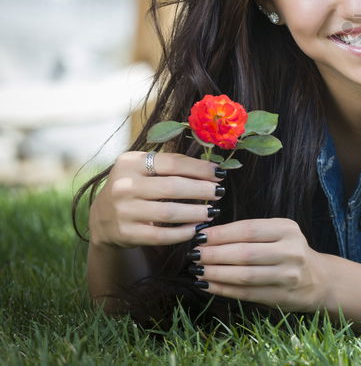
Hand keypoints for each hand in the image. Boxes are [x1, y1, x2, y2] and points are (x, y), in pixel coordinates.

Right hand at [89, 151, 221, 248]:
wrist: (102, 217)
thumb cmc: (134, 187)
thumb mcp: (144, 168)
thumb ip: (172, 165)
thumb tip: (212, 168)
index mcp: (130, 163)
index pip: (172, 163)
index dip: (200, 169)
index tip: (219, 174)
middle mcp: (123, 185)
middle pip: (173, 187)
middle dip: (202, 190)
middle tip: (219, 193)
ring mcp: (122, 211)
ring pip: (169, 212)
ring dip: (196, 213)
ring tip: (212, 211)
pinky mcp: (126, 233)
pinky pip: (161, 235)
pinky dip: (183, 232)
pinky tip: (196, 229)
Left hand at [192, 218, 326, 312]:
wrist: (319, 279)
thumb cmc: (288, 251)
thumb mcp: (278, 234)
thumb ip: (250, 233)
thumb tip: (207, 236)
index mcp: (288, 229)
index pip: (248, 229)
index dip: (221, 234)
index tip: (199, 237)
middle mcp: (291, 250)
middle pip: (245, 252)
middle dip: (214, 254)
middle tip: (194, 255)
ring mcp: (289, 275)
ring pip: (244, 275)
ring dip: (216, 273)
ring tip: (198, 270)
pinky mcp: (282, 295)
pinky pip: (247, 293)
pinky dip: (224, 289)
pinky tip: (209, 284)